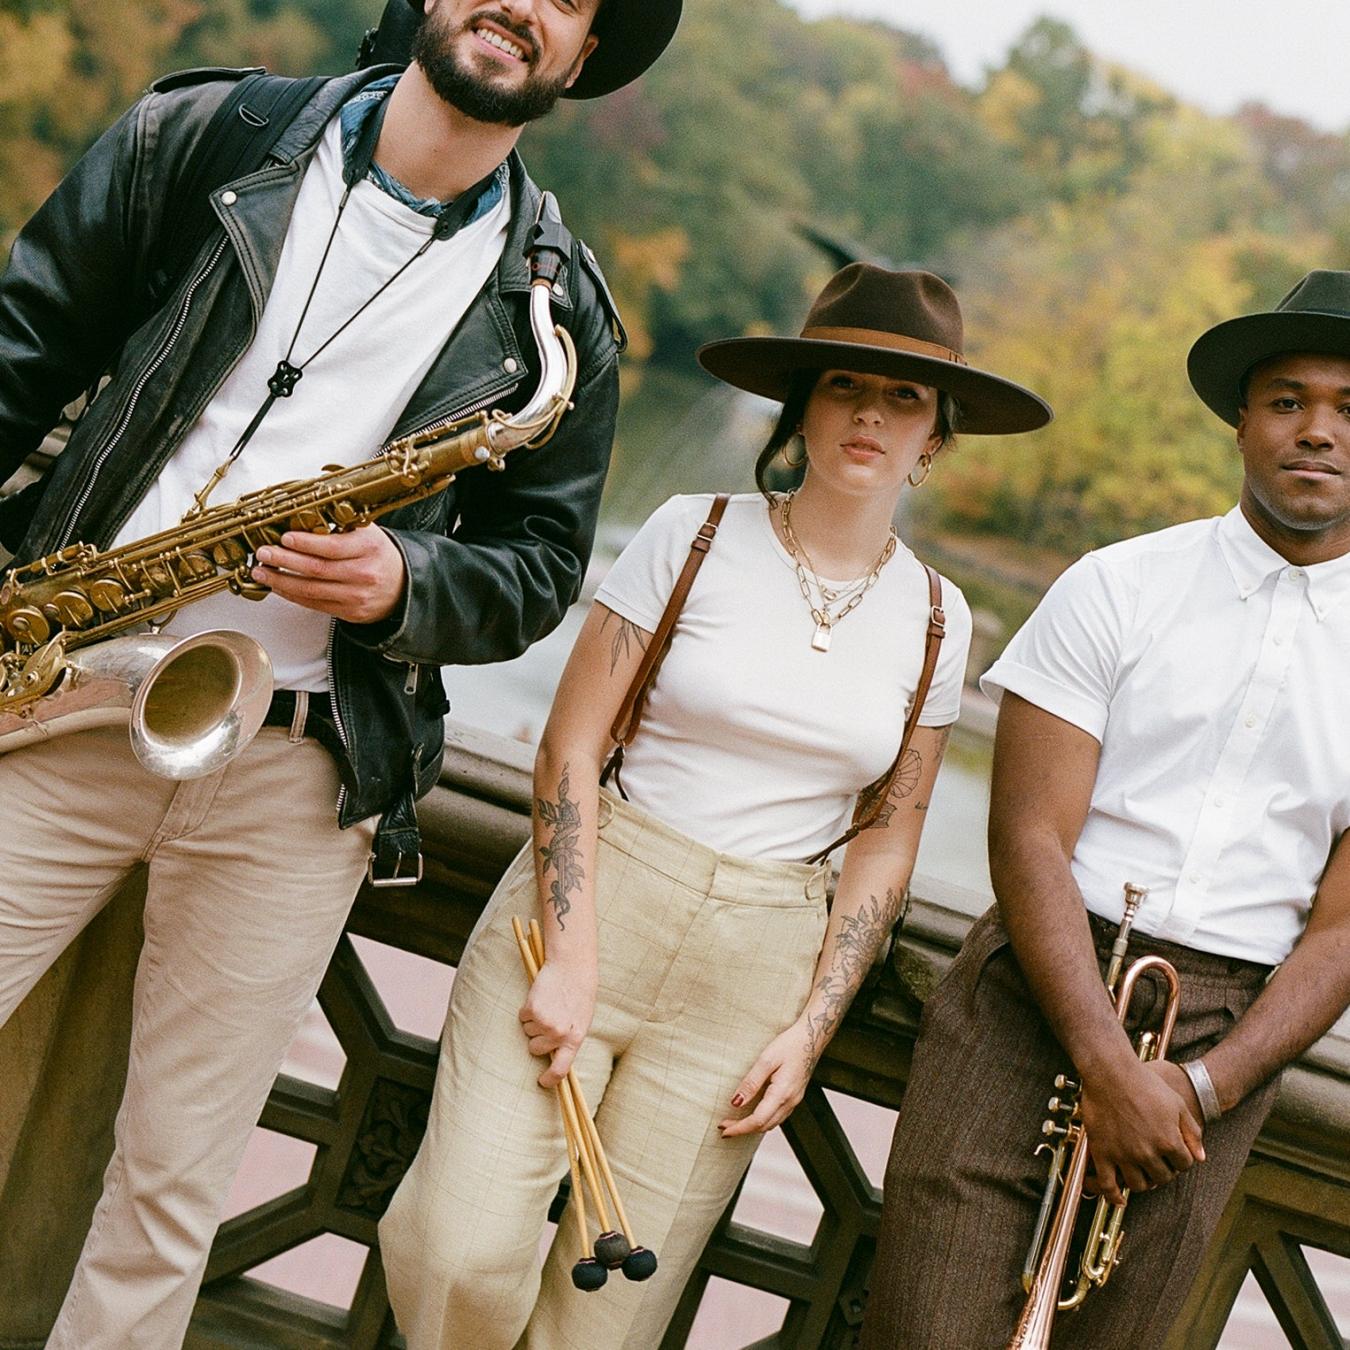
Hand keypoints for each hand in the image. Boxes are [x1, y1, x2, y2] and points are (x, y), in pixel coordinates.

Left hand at [252, 525, 405, 624]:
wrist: (403, 587)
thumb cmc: (379, 555)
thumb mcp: (368, 532)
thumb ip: (340, 524)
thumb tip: (300, 515)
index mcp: (369, 548)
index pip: (332, 547)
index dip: (305, 543)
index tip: (284, 537)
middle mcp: (364, 573)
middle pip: (317, 569)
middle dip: (284, 560)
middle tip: (264, 553)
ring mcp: (357, 596)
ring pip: (311, 590)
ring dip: (281, 580)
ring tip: (262, 572)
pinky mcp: (350, 612)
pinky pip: (315, 604)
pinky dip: (292, 595)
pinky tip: (278, 585)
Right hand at [518, 959, 595, 1088]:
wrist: (572, 967)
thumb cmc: (579, 993)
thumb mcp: (581, 1020)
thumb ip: (569, 1039)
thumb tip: (556, 1057)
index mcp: (575, 1039)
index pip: (561, 1069)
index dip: (550, 1079)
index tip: (542, 1082)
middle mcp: (558, 1035)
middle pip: (536, 1049)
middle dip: (538, 1038)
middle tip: (549, 1019)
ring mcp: (544, 1023)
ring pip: (528, 1032)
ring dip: (534, 1021)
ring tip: (548, 1004)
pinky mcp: (531, 1010)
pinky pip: (523, 1017)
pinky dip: (528, 1009)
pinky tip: (541, 997)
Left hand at [719, 1020, 813, 1136]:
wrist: (811, 1037)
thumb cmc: (790, 1045)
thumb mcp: (766, 1059)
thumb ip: (751, 1083)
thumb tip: (736, 1102)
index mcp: (782, 1093)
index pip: (758, 1120)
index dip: (739, 1128)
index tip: (724, 1129)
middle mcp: (790, 1101)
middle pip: (764, 1126)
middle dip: (743, 1130)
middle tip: (724, 1126)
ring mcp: (794, 1100)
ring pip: (772, 1124)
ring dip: (753, 1127)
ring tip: (736, 1122)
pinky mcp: (795, 1096)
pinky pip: (778, 1116)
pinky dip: (763, 1120)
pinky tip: (754, 1114)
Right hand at [1080, 1055, 1204, 1204]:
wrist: (1110, 1072)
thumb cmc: (1144, 1083)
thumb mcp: (1177, 1104)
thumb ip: (1192, 1132)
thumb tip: (1200, 1157)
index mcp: (1169, 1141)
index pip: (1184, 1165)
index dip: (1182, 1159)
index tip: (1174, 1153)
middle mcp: (1148, 1153)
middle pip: (1163, 1178)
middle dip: (1164, 1171)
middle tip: (1158, 1161)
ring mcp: (1124, 1155)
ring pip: (1139, 1185)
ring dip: (1144, 1181)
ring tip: (1141, 1171)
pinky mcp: (1103, 1153)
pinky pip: (1108, 1184)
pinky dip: (1114, 1196)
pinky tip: (1119, 1198)